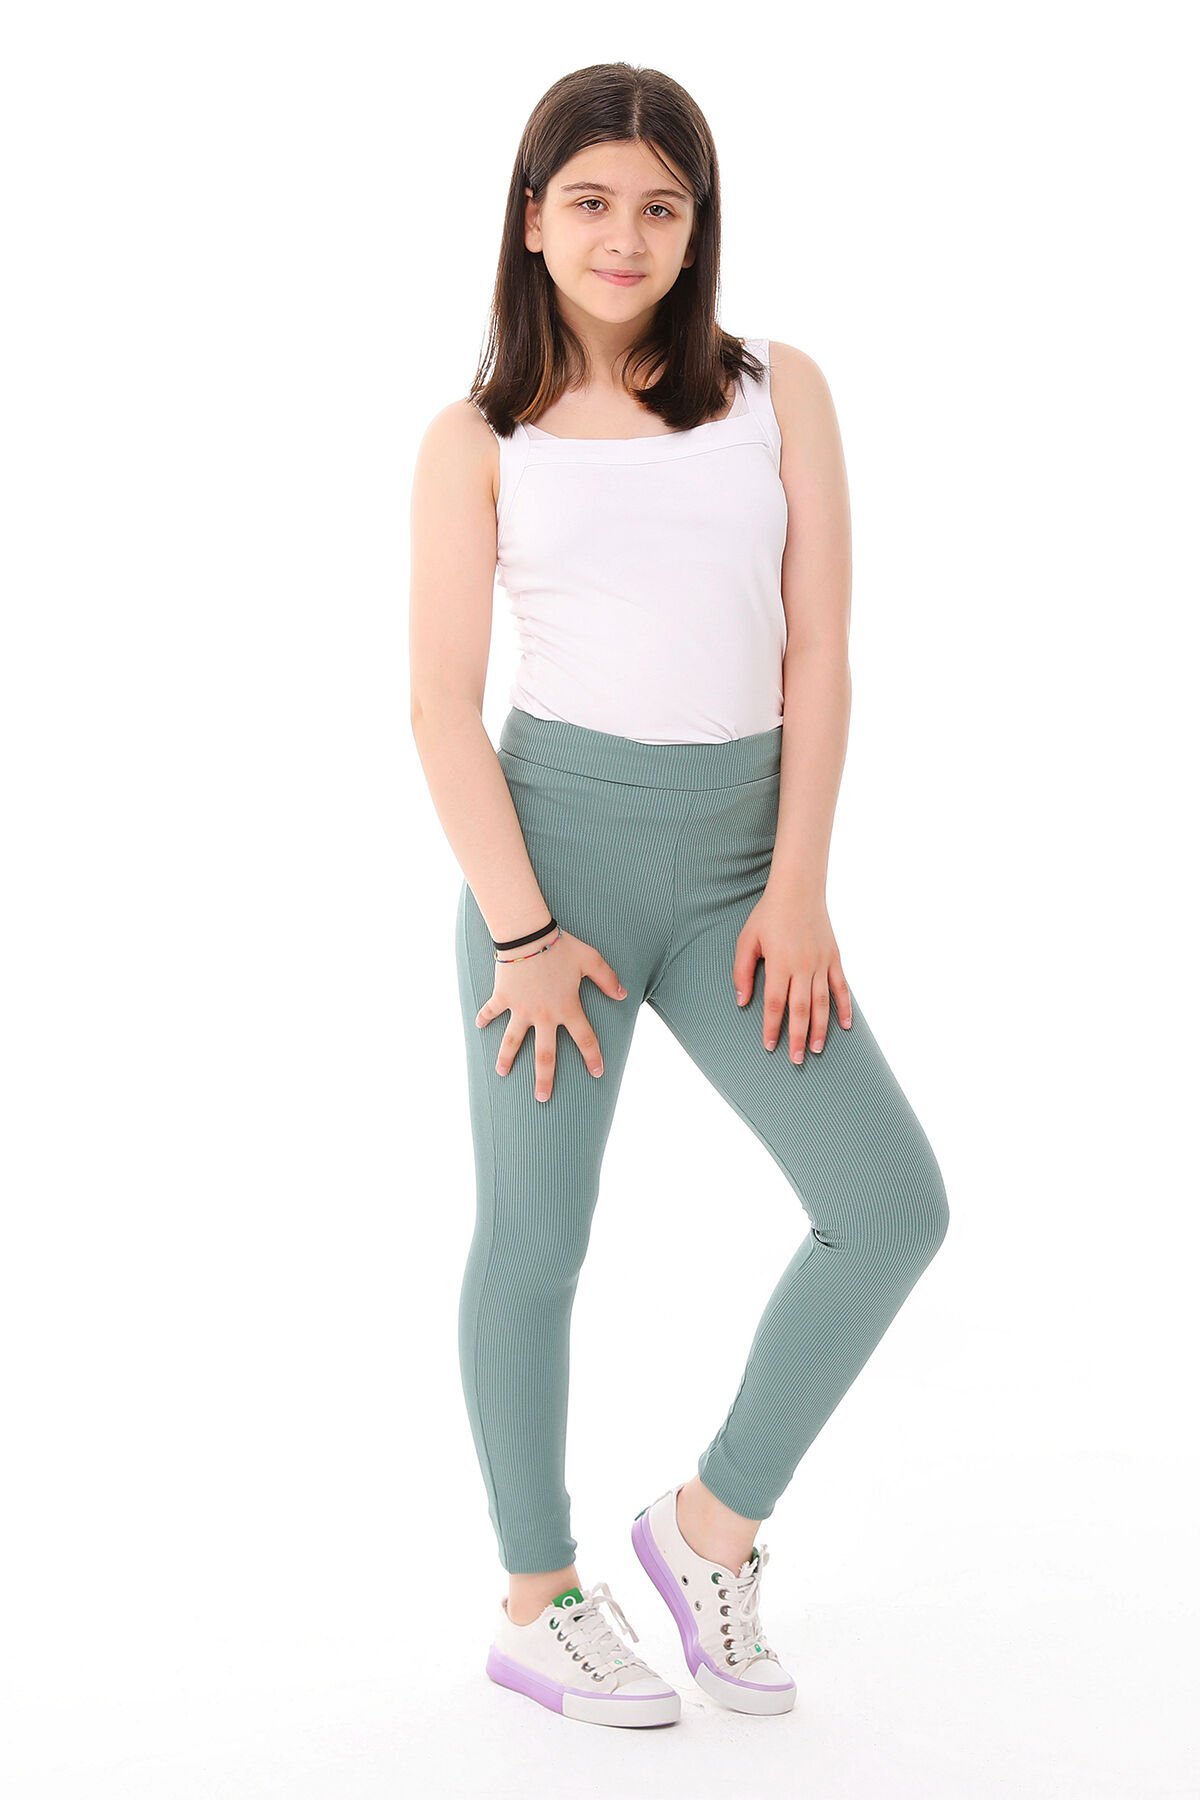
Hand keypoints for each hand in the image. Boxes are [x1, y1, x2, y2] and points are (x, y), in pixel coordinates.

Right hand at [475, 929, 628, 1101]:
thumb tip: (623, 995)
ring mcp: (521, 1008)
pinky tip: (478, 1027)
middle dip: (544, 1078)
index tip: (597, 1073)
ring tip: (502, 1073)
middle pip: (545, 1054)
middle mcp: (543, 1015)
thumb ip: (608, 978)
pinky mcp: (503, 997)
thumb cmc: (561, 945)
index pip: (584, 1039)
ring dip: (507, 1058)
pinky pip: (491, 1011)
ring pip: (513, 1041)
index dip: (592, 1057)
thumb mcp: (590, 959)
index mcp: (567, 1008)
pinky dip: (484, 1017)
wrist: (528, 934)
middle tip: (542, 1098)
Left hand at [731, 887, 851, 1061]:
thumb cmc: (768, 915)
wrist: (798, 890)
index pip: (774, 1004)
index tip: (769, 1045)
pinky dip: (845, 1007)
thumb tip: (742, 1001)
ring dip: (820, 1029)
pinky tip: (845, 1026)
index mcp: (779, 964)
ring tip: (816, 1049)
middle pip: (800, 1010)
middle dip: (797, 1037)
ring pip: (822, 1003)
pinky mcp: (834, 958)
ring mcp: (821, 963)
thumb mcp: (747, 940)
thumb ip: (742, 972)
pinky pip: (841, 987)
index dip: (771, 1027)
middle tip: (796, 1060)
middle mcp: (803, 967)